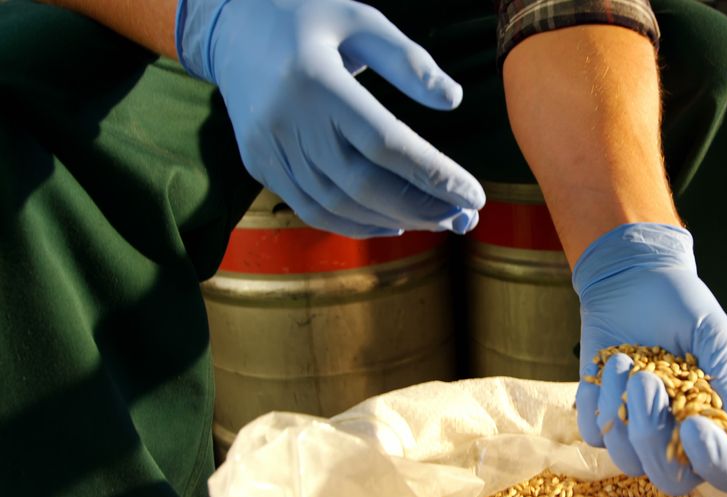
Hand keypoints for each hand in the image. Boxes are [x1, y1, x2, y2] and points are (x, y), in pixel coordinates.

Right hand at [175, 0, 483, 236]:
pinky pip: (310, 210)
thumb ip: (407, 60)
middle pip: (363, 184)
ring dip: (394, 221)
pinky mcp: (258, 164)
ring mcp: (268, 147)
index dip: (433, 175)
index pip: (385, 143)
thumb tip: (453, 100)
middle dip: (421, 208)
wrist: (232, 26)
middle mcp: (288, 120)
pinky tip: (393, 224)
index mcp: (316, 80)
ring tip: (438, 221)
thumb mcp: (360, 20)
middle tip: (464, 218)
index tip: (474, 195)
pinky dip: (355, 225)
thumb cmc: (309, 19)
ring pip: (338, 205)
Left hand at [573, 224, 726, 495]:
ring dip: (622, 408)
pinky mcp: (602, 417)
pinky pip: (594, 434)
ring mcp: (638, 433)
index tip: (693, 423)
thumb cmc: (687, 310)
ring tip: (626, 362)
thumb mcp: (718, 341)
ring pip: (626, 461)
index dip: (714, 461)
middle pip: (670, 481)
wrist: (636, 279)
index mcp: (719, 426)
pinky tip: (608, 366)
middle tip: (647, 382)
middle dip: (653, 436)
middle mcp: (679, 440)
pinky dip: (596, 400)